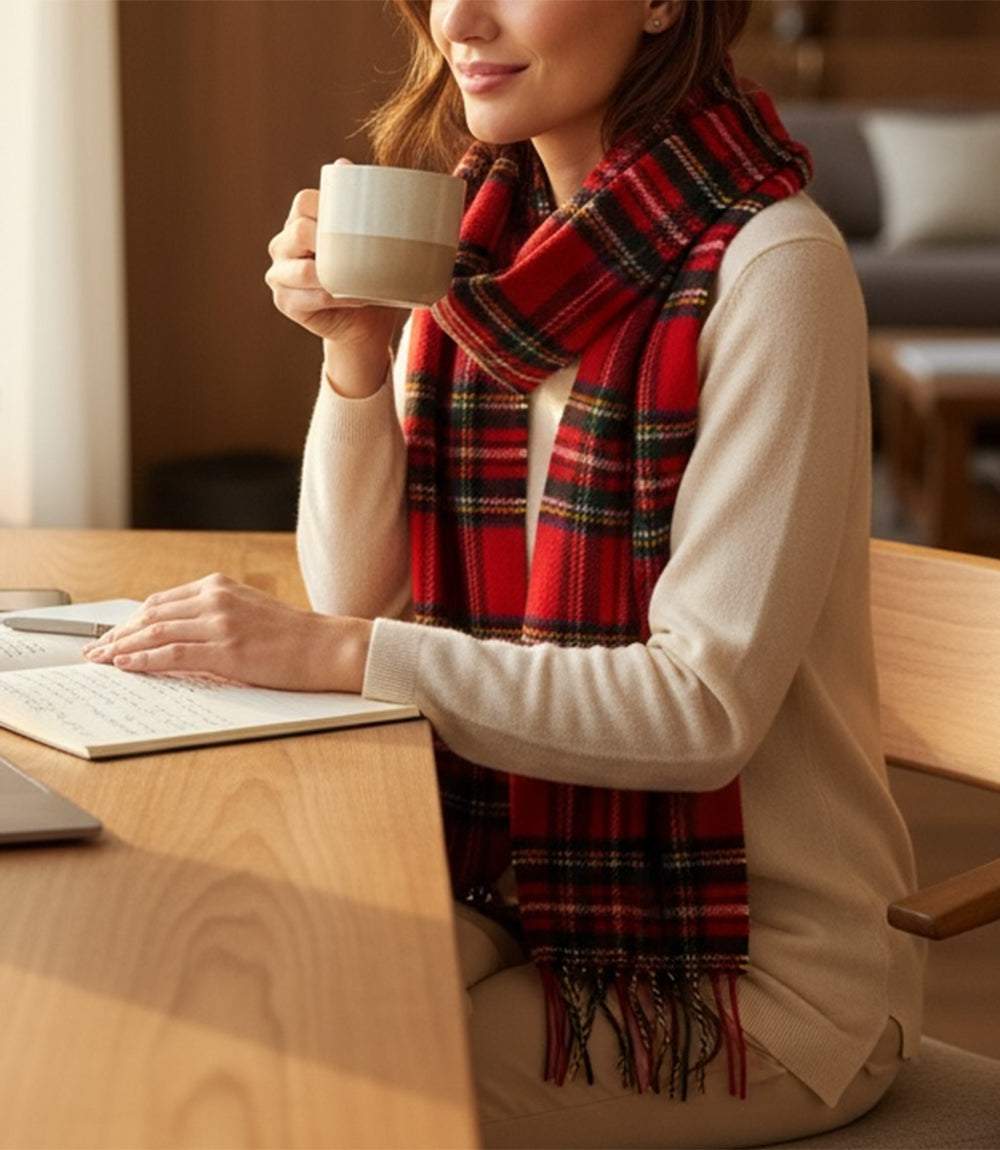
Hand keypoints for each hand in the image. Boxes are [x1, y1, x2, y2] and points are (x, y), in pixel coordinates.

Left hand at [81, 573, 371, 692]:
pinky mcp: (225, 649)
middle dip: (119, 634)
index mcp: (219, 586)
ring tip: (102, 661)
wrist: (326, 647)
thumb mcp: (249, 611)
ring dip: (123, 648)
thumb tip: (180, 635)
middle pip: (151, 615)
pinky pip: (172, 655)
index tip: (114, 635)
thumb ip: (215, 615)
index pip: (161, 602)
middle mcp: (215, 598)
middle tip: (97, 650)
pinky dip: (143, 660)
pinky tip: (126, 666)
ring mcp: (219, 623)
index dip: (132, 620)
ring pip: (156, 633)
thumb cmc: (293, 636)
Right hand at [265, 159, 400, 349]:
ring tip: (361, 280)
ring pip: (301, 270)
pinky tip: (356, 298)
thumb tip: (344, 163)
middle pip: (299, 231)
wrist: (365, 324)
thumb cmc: (368, 277)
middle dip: (329, 242)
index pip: (305, 202)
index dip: (328, 208)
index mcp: (300, 221)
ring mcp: (279, 274)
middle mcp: (283, 244)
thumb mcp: (368, 239)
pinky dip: (335, 298)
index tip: (358, 222)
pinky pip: (308, 297)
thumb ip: (360, 205)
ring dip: (335, 276)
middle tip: (360, 253)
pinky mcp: (285, 302)